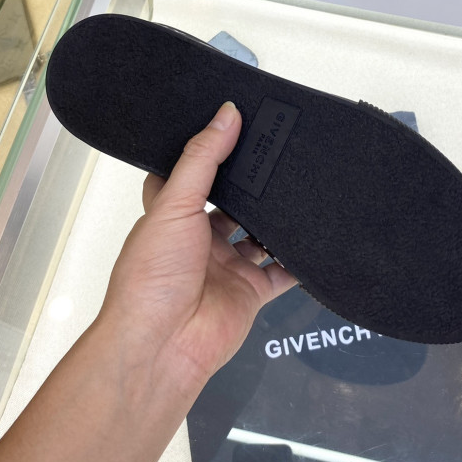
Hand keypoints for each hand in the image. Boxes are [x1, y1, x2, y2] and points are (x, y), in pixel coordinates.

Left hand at [99, 101, 296, 395]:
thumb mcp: (174, 205)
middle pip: (232, 204)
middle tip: (278, 158)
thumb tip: (224, 116)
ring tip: (299, 191)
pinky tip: (312, 242)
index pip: (190, 175)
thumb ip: (202, 159)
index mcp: (171, 216)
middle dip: (253, 187)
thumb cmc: (148, 282)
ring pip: (259, 237)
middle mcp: (198, 241)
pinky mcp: (248, 293)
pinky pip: (280, 273)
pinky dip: (297, 261)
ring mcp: (225, 268)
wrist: (162, 345)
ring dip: (277, 221)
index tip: (233, 128)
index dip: (209, 153)